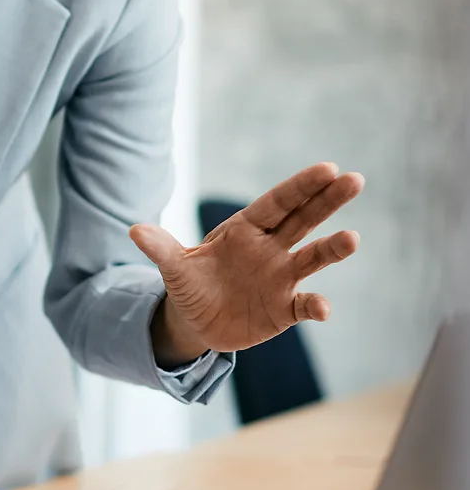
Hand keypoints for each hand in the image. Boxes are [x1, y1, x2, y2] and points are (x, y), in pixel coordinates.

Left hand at [130, 162, 363, 364]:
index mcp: (245, 229)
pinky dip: (314, 306)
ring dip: (332, 249)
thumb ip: (160, 249)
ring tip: (352, 239)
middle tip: (356, 180)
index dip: (300, 186)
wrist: (196, 321)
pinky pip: (304, 304)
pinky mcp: (284, 309)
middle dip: (328, 201)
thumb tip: (133, 231)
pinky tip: (322, 309)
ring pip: (312, 258)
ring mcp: (280, 278)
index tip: (327, 168)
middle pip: (304, 220)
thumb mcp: (172, 267)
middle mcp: (270, 249)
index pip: (277, 203)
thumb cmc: (189, 282)